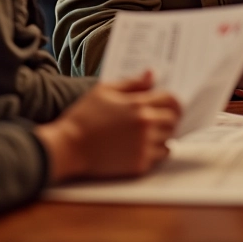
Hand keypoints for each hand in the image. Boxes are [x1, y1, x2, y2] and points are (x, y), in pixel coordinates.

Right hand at [36, 71, 180, 182]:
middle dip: (169, 117)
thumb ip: (131, 83)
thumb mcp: (104, 90)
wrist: (69, 147)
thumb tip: (151, 75)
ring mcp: (143, 148)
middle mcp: (145, 126)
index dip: (173, 100)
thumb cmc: (84, 116)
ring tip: (148, 132)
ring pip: (170, 140)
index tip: (168, 102)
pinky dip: (156, 151)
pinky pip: (160, 157)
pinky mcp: (138, 166)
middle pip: (174, 120)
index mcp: (138, 106)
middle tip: (159, 117)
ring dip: (164, 135)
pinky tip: (141, 145)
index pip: (171, 100)